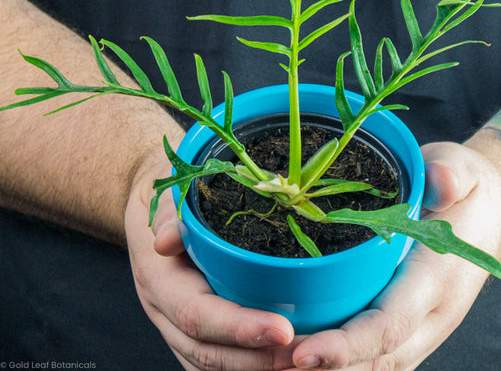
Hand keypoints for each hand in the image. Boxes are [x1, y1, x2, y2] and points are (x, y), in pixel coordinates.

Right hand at [124, 159, 297, 370]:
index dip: (239, 328)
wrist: (152, 203)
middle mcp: (163, 308)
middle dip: (258, 360)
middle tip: (306, 356)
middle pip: (207, 351)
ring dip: (255, 369)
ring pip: (209, 364)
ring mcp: (174, 322)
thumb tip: (166, 241)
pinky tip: (278, 363)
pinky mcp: (188, 327)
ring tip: (300, 364)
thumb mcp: (169, 190)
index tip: (284, 330)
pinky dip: (245, 366)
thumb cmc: (169, 190)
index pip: (197, 313)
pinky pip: (212, 359)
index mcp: (158, 276)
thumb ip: (170, 212)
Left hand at [286, 135, 500, 369]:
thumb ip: (451, 175)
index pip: (390, 325)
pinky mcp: (409, 324)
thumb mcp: (459, 170)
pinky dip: (344, 363)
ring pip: (375, 366)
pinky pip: (377, 356)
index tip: (303, 352)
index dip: (347, 345)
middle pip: (376, 359)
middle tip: (272, 361)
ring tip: (276, 363)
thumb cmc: (466, 194)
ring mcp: (421, 326)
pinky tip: (303, 356)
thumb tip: (440, 183)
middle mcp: (430, 315)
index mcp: (436, 279)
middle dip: (325, 368)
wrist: (487, 216)